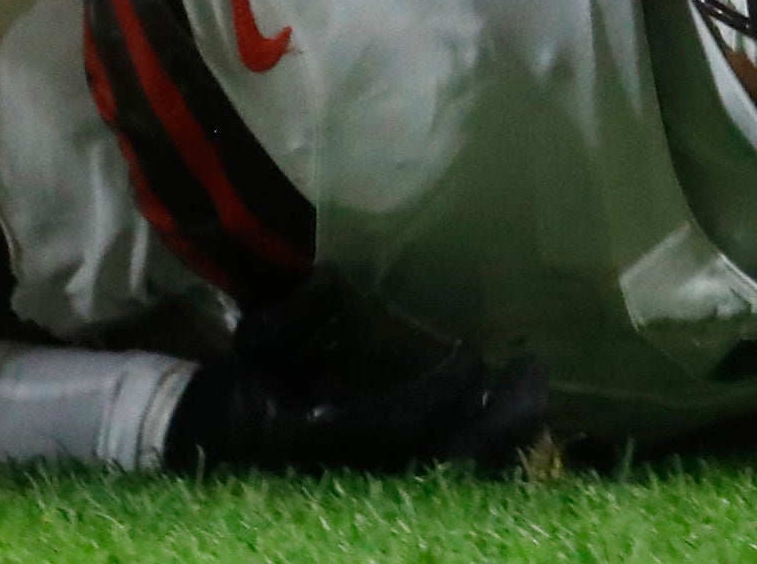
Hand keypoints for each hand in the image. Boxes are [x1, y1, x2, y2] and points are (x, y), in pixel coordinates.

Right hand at [165, 278, 550, 476]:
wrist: (223, 432)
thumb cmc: (248, 380)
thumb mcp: (261, 342)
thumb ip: (297, 314)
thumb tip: (329, 277)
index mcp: (330, 437)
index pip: (399, 422)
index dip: (440, 391)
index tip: (473, 352)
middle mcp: (367, 468)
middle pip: (450, 460)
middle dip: (498, 418)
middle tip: (533, 369)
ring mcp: (387, 478)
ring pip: (463, 473)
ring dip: (506, 433)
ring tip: (533, 387)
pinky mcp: (401, 478)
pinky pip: (460, 473)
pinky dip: (493, 449)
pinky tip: (517, 417)